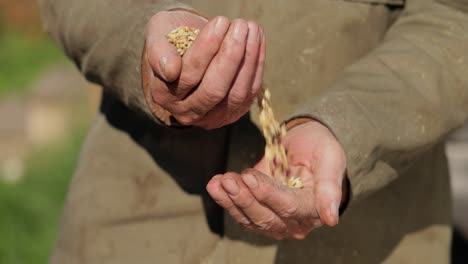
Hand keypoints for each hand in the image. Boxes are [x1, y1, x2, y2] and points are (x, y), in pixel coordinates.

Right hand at [142, 10, 265, 128]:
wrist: (185, 54)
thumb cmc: (171, 42)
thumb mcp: (158, 37)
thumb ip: (158, 51)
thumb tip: (170, 70)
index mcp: (163, 95)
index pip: (188, 75)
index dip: (206, 49)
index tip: (220, 21)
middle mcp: (186, 113)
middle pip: (213, 90)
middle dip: (231, 55)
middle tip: (240, 25)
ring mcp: (212, 117)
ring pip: (236, 93)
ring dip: (248, 58)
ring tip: (251, 28)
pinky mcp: (234, 113)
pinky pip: (249, 92)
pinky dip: (257, 64)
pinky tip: (257, 39)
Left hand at [207, 120, 347, 239]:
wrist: (306, 144)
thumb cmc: (320, 149)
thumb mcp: (330, 159)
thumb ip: (330, 187)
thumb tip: (331, 219)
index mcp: (315, 209)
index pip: (289, 207)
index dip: (267, 194)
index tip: (249, 177)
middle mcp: (295, 221)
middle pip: (266, 218)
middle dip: (245, 199)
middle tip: (228, 180)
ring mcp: (275, 219)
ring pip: (250, 218)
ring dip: (232, 201)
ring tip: (219, 182)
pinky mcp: (258, 212)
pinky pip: (241, 213)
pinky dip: (226, 200)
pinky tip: (215, 185)